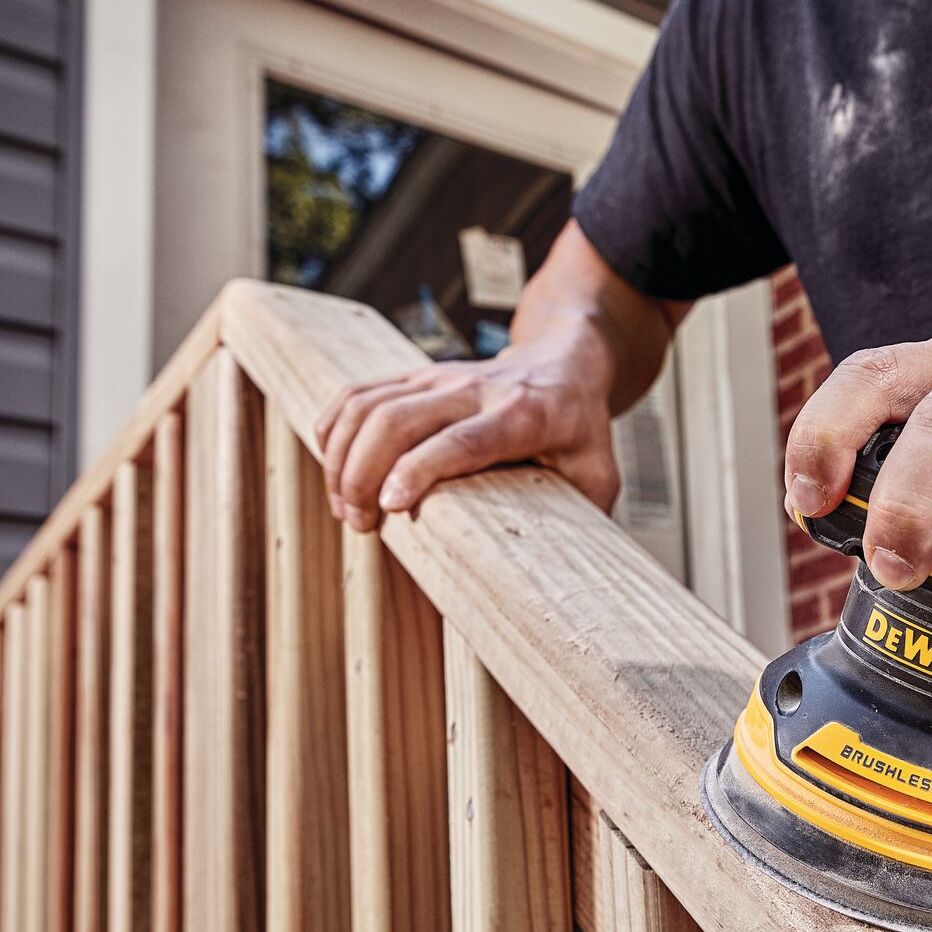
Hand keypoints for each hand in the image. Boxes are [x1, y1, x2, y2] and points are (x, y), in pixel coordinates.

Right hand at [314, 328, 619, 530]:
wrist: (563, 360)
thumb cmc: (581, 427)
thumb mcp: (600, 469)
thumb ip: (588, 513)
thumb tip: (571, 571)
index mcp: (524, 415)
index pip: (463, 440)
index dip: (421, 469)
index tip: (390, 506)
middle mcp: (475, 390)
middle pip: (399, 419)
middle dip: (364, 473)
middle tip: (360, 524)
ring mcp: (440, 378)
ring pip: (370, 405)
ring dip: (343, 457)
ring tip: (346, 508)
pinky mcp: (416, 376)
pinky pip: (359, 393)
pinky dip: (334, 429)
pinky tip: (332, 467)